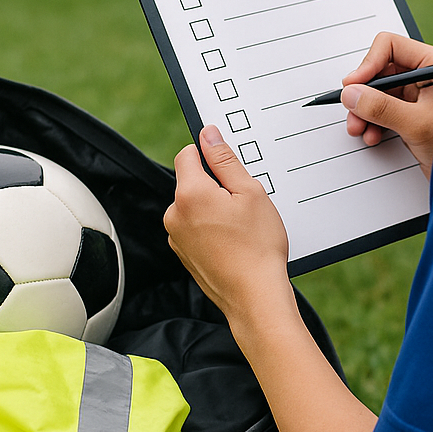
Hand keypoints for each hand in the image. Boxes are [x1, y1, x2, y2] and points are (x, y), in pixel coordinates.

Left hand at [164, 125, 295, 327]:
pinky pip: (194, 229)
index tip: (227, 163)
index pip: (188, 154)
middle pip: (191, 182)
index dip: (209, 153)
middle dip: (215, 186)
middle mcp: (175, 214)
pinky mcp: (183, 254)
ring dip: (212, 209)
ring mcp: (176, 237)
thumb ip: (225, 160)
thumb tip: (208, 135)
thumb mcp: (250, 192)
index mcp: (189, 194)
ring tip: (241, 227)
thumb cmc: (258, 247)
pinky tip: (233, 242)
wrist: (255, 297)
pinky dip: (210, 229)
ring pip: (193, 207)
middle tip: (243, 203)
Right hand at [342, 32, 432, 176]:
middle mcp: (424, 74)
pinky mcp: (410, 113)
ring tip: (359, 128)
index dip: (368, 64)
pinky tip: (372, 135)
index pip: (390, 47)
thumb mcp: (416, 124)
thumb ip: (381, 108)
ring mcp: (417, 94)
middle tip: (352, 109)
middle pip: (379, 71)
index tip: (353, 85)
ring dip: (364, 110)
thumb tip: (351, 95)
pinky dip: (372, 121)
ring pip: (377, 92)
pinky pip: (382, 109)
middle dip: (363, 93)